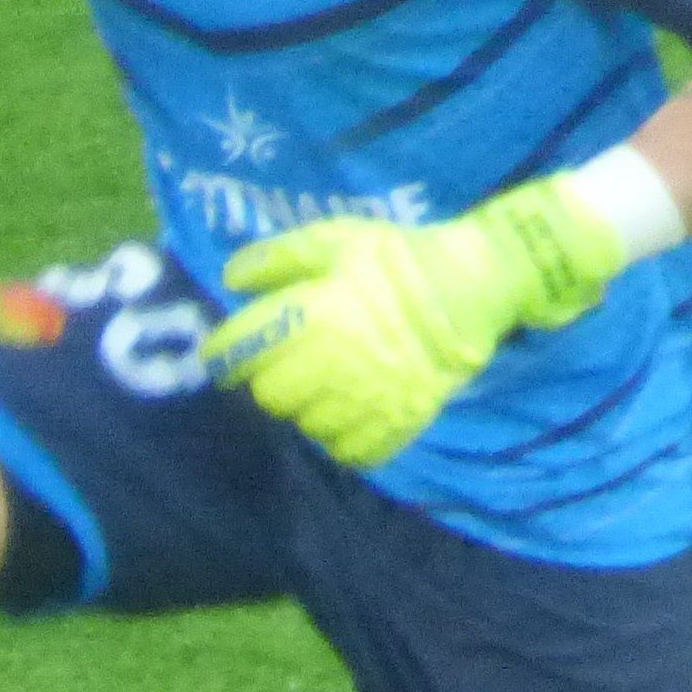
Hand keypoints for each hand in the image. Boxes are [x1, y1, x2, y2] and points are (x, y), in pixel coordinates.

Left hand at [202, 177, 624, 467]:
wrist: (469, 290)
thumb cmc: (394, 259)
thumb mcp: (334, 240)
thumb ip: (277, 259)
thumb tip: (229, 279)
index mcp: (311, 315)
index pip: (238, 350)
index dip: (222, 353)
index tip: (224, 353)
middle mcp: (331, 364)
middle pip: (268, 397)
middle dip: (270, 380)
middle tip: (286, 365)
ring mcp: (366, 400)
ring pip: (305, 427)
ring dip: (306, 408)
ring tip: (325, 383)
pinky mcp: (395, 426)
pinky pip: (347, 451)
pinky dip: (341, 435)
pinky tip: (350, 408)